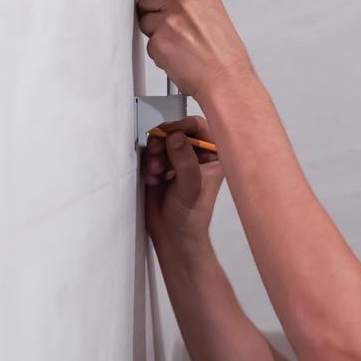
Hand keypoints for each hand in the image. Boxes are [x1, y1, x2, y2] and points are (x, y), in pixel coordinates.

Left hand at [136, 0, 251, 100]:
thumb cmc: (223, 51)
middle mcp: (184, 0)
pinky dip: (158, 49)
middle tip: (171, 22)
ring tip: (177, 39)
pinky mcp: (159, 40)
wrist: (224, 78)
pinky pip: (148, 41)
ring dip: (155, 30)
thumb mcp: (212, 9)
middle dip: (153, 9)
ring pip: (144, 18)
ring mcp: (169, 20)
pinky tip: (176, 52)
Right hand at [141, 116, 224, 243]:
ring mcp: (177, 160)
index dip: (183, 125)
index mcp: (212, 155)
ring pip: (161, 141)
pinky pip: (150, 154)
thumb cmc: (190, 215)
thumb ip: (184, 161)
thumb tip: (175, 136)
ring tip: (155, 172)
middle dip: (164, 141)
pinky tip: (152, 179)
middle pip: (176, 131)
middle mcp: (195, 154)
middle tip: (156, 151)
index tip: (169, 130)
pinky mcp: (160, 166)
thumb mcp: (190, 187)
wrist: (172, 235)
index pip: (199, 127)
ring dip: (154, 154)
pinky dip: (148, 164)